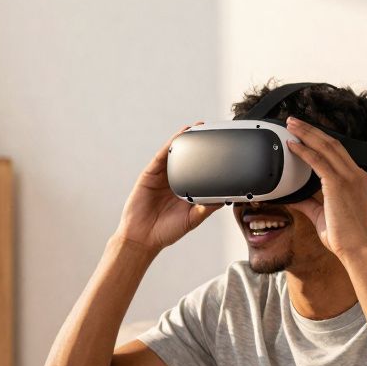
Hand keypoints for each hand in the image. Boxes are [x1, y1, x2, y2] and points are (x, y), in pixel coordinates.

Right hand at [118, 123, 222, 250]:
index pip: (200, 171)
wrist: (142, 238)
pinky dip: (169, 146)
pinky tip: (178, 138)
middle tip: (209, 130)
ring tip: (196, 128)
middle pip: (187, 158)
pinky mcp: (150, 175)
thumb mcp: (192, 219)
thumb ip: (206, 208)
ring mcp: (162, 177)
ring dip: (184, 140)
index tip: (221, 148)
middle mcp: (175, 181)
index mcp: (186, 191)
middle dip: (197, 144)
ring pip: (174, 154)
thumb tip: (224, 199)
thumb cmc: (166, 231)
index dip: (209, 160)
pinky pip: (160, 157)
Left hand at [284, 117, 366, 258]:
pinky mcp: (339, 184)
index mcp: (356, 180)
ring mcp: (349, 177)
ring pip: (326, 146)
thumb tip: (291, 196)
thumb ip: (308, 202)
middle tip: (293, 121)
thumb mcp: (322, 215)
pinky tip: (292, 146)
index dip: (320, 140)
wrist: (356, 249)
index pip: (337, 152)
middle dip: (311, 130)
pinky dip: (304, 151)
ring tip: (291, 125)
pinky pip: (319, 161)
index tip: (305, 133)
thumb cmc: (344, 237)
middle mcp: (355, 174)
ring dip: (306, 133)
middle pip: (332, 143)